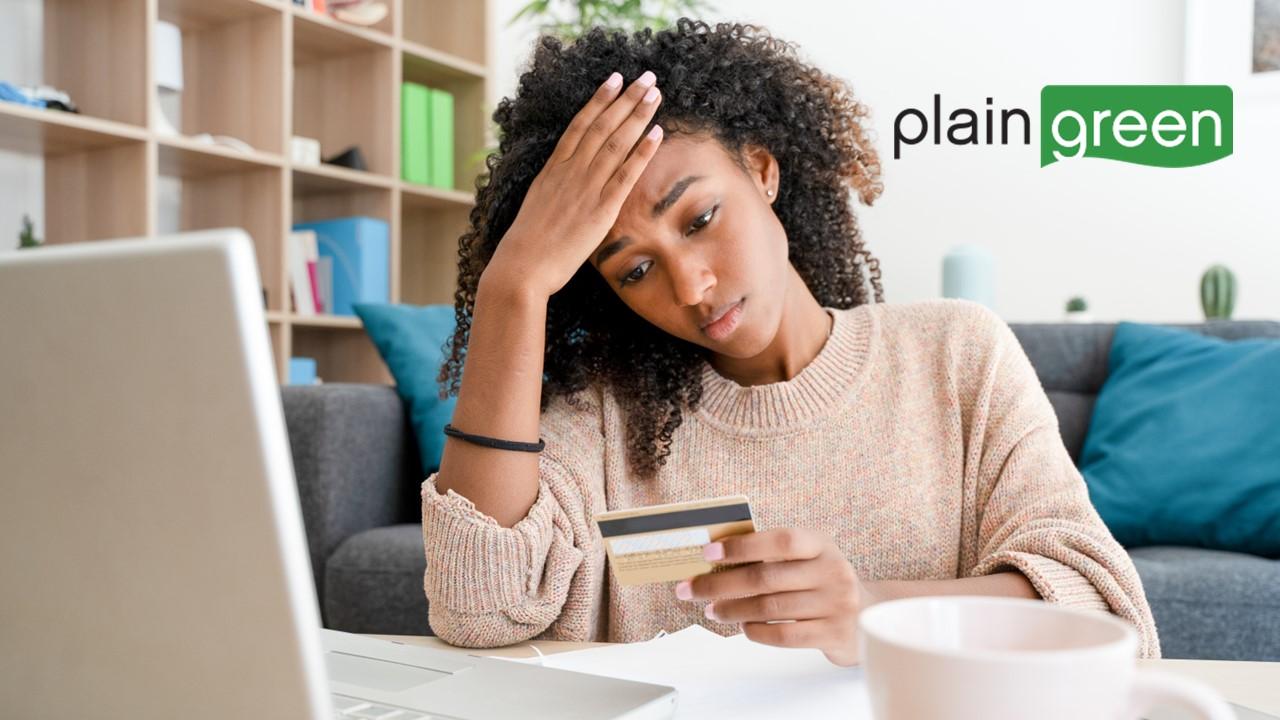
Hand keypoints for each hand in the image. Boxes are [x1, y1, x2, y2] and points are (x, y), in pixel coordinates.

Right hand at [484, 69, 663, 298]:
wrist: (522, 267)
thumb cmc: (526, 244)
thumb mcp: (537, 205)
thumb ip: (555, 188)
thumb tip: (565, 182)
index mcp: (553, 169)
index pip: (580, 124)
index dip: (599, 99)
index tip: (615, 79)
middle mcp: (570, 172)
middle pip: (603, 126)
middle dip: (626, 99)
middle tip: (646, 77)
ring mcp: (586, 188)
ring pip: (616, 143)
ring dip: (638, 116)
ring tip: (655, 93)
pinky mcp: (601, 209)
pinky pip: (626, 174)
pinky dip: (642, 152)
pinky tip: (658, 133)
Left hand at [675, 528, 875, 665]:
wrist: (869, 614)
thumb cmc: (822, 582)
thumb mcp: (808, 558)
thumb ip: (774, 557)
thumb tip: (717, 560)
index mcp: (821, 544)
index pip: (780, 541)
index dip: (743, 546)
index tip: (709, 553)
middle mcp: (832, 571)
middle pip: (766, 578)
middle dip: (721, 584)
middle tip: (692, 589)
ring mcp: (836, 604)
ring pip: (770, 608)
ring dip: (732, 610)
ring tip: (712, 610)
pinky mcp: (834, 634)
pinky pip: (784, 635)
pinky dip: (756, 631)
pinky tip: (742, 627)